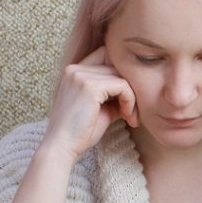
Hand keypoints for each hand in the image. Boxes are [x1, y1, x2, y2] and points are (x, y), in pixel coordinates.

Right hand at [41, 46, 137, 160]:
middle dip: (130, 88)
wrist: (62, 146)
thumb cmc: (81, 131)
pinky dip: (130, 101)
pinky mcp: (90, 86)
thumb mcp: (102, 108)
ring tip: (130, 117)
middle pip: (117, 65)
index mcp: (74, 71)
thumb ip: (116, 95)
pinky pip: (123, 86)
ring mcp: (81, 75)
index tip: (127, 99)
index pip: (106, 55)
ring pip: (122, 76)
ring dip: (132, 97)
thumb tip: (139, 89)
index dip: (121, 74)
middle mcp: (75, 69)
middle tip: (132, 112)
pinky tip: (127, 117)